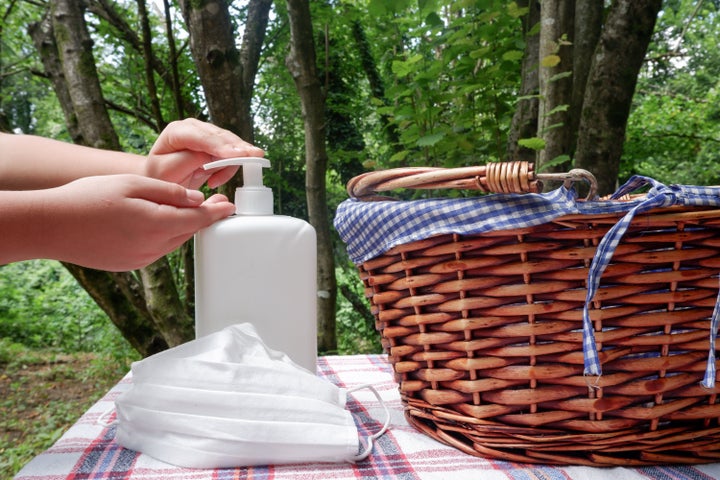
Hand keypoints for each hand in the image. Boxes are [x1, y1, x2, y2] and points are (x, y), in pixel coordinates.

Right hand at [42, 174, 234, 270]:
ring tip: (184, 209)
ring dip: (182, 226)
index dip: (218, 212)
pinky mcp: (130, 265)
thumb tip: (196, 200)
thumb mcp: (132, 184)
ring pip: (173, 241)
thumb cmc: (88, 197)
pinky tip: (156, 222)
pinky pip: (157, 249)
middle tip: (214, 203)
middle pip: (188, 231)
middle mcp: (152, 248)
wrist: (51, 226)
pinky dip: (164, 236)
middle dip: (203, 217)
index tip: (230, 205)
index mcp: (156, 225)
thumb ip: (168, 192)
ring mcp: (141, 260)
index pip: (199, 219)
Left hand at [145, 118, 264, 189]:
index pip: (202, 136)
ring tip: (213, 181)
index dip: (221, 145)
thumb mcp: (168, 171)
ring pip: (231, 144)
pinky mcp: (216, 145)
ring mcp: (206, 135)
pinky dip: (229, 168)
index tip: (238, 154)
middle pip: (221, 136)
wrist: (162, 181)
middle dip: (239, 148)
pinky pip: (232, 154)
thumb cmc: (161, 177)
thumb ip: (190, 160)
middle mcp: (193, 128)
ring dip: (230, 163)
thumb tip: (213, 155)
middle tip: (256, 157)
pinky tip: (214, 180)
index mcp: (176, 131)